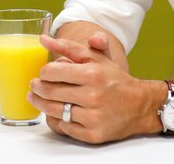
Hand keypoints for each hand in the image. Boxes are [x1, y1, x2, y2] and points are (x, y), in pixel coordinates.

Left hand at [27, 34, 161, 143]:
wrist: (139, 105)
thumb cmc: (114, 78)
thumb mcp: (95, 57)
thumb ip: (68, 47)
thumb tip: (43, 39)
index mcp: (92, 74)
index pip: (52, 72)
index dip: (43, 73)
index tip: (42, 74)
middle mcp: (92, 96)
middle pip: (49, 92)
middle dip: (37, 89)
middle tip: (34, 86)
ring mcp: (93, 117)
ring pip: (54, 112)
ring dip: (41, 105)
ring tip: (38, 99)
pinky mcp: (93, 134)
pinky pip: (65, 128)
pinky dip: (58, 121)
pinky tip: (57, 114)